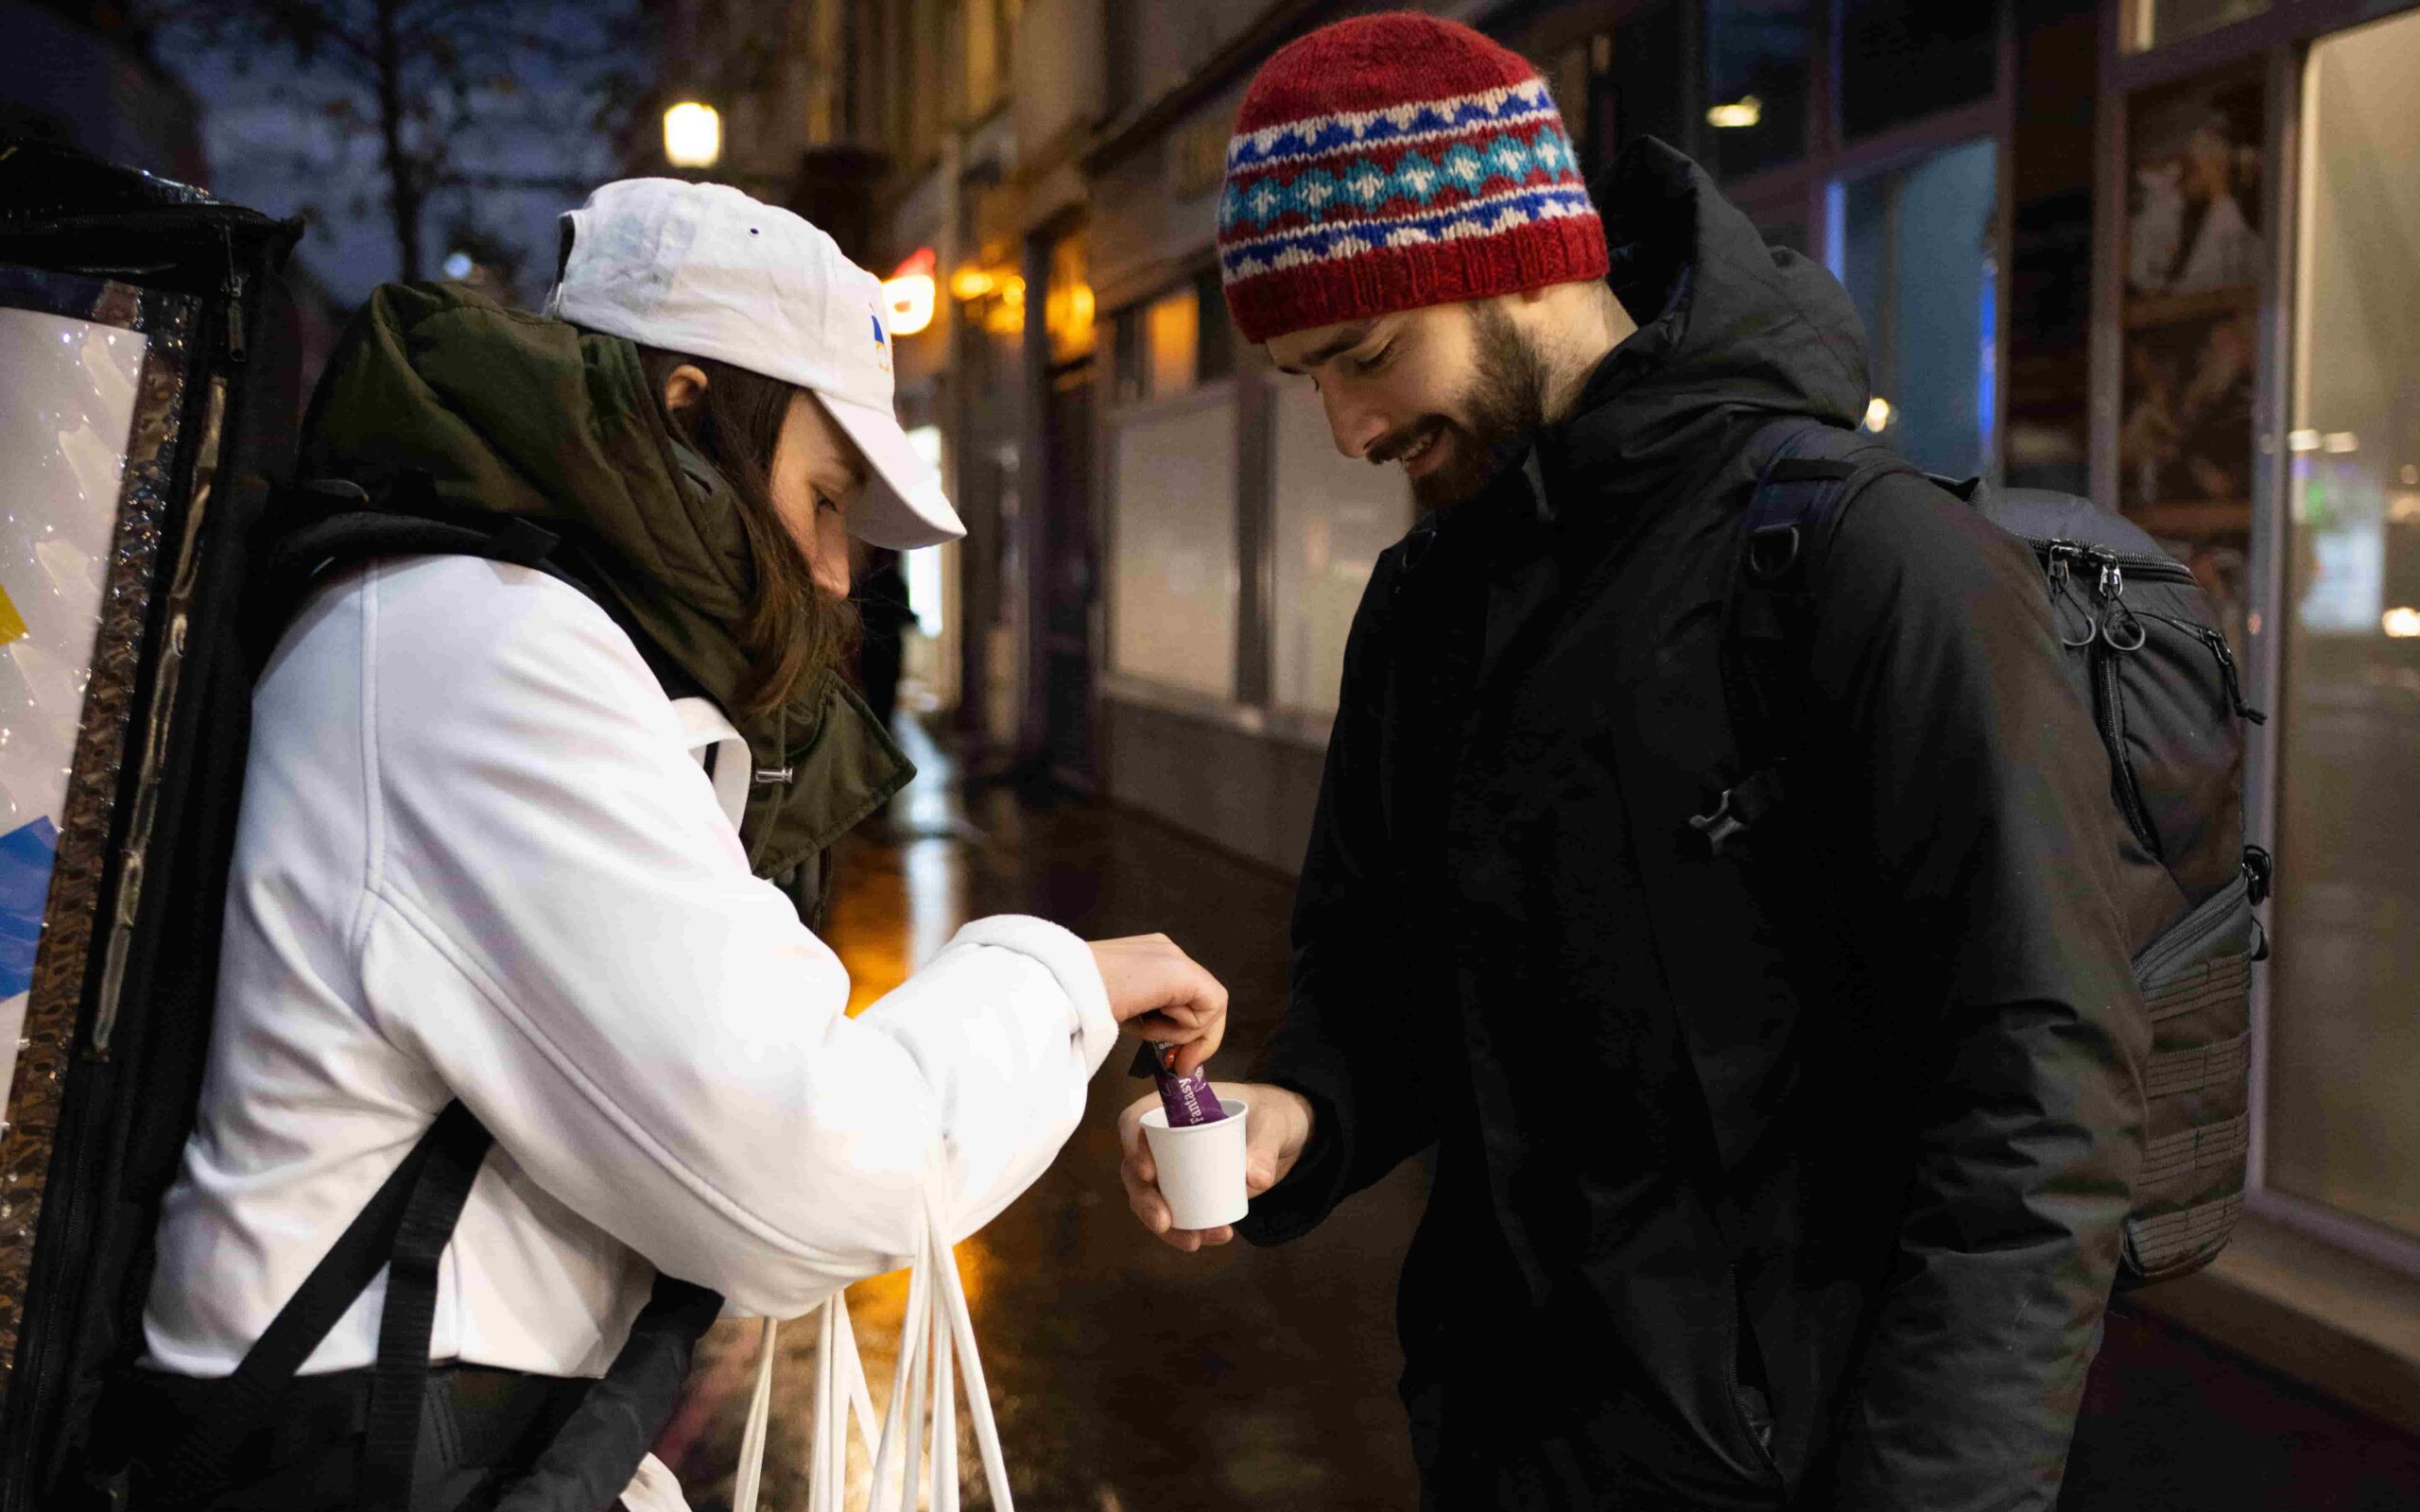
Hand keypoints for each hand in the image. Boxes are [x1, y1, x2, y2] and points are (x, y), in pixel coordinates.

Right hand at [1087, 935, 1227, 1073]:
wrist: (1059, 990)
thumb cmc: (1074, 1005)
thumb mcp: (1116, 1010)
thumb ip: (1143, 1017)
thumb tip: (1170, 1051)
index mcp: (1147, 958)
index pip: (1185, 997)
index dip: (1185, 1032)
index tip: (1175, 1062)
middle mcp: (1165, 951)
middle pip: (1204, 1002)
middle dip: (1196, 1039)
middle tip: (1181, 1067)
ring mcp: (1174, 957)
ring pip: (1209, 1007)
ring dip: (1179, 1033)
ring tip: (1142, 1029)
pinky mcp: (1181, 971)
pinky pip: (1210, 1007)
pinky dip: (1187, 1029)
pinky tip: (1154, 1025)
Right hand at [1117, 1082, 1313, 1251]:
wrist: (1282, 1138)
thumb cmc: (1271, 1115)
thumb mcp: (1273, 1124)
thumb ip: (1266, 1147)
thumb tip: (1255, 1180)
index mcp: (1174, 1107)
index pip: (1136, 1120)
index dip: (1132, 1144)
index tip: (1147, 1172)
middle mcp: (1164, 1138)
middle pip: (1135, 1168)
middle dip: (1145, 1200)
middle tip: (1164, 1222)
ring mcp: (1172, 1168)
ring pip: (1151, 1198)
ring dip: (1165, 1226)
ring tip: (1193, 1241)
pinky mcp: (1186, 1193)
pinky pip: (1175, 1215)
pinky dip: (1185, 1232)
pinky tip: (1208, 1239)